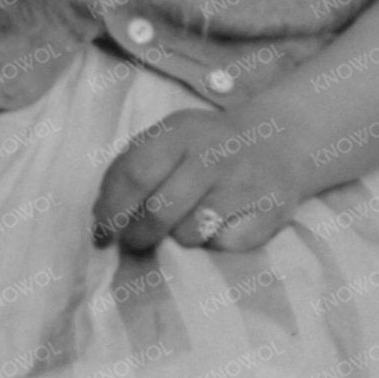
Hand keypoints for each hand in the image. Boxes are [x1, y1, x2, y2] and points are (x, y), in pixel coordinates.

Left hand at [93, 104, 307, 255]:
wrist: (278, 141)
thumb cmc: (206, 147)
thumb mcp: (169, 139)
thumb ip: (132, 169)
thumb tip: (100, 220)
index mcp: (179, 131)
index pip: (134, 174)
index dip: (111, 211)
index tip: (101, 236)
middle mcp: (214, 154)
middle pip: (160, 211)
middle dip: (139, 235)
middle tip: (136, 242)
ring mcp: (245, 184)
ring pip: (191, 234)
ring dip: (179, 237)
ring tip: (188, 221)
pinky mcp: (271, 212)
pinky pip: (225, 246)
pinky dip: (214, 243)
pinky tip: (221, 224)